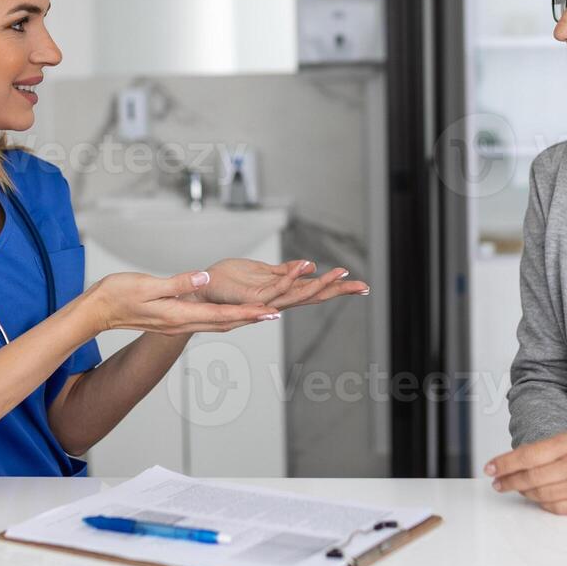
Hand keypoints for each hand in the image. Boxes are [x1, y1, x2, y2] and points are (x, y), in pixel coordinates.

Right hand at [88, 271, 279, 335]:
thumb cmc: (117, 294)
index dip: (246, 312)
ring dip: (239, 319)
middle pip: (223, 323)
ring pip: (215, 324)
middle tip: (275, 313)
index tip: (268, 311)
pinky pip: (204, 322)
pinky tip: (228, 313)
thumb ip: (178, 282)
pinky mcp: (170, 321)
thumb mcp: (147, 284)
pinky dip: (222, 318)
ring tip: (259, 314)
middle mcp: (180, 324)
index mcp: (177, 315)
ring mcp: (175, 325)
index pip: (220, 314)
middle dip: (250, 318)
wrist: (97, 311)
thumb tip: (204, 278)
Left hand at [195, 258, 369, 309]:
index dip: (338, 287)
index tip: (360, 285)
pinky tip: (306, 266)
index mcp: (283, 292)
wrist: (203, 288)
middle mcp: (279, 299)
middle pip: (315, 296)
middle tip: (363, 286)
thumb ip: (285, 270)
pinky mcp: (255, 297)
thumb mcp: (263, 271)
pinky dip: (292, 276)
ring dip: (321, 283)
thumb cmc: (230, 280)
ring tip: (341, 272)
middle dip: (339, 291)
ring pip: (300, 294)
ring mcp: (268, 300)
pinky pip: (277, 287)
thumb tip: (309, 265)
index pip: (316, 290)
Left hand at [484, 431, 566, 514]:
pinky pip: (557, 508)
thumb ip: (546, 451)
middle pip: (533, 477)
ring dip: (525, 493)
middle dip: (510, 481)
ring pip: (543, 494)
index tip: (490, 468)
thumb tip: (511, 464)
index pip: (530, 454)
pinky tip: (537, 498)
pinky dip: (543, 504)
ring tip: (517, 489)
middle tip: (498, 483)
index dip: (506, 463)